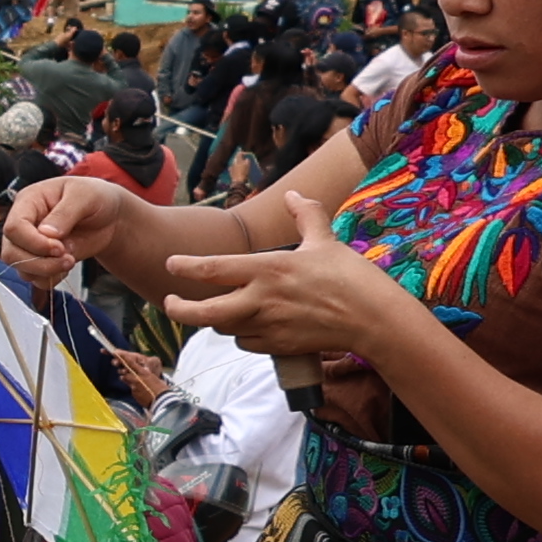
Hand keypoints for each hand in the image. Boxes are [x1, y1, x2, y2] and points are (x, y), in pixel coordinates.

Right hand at [2, 170, 139, 279]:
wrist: (109, 217)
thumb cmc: (94, 197)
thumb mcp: (84, 196)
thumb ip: (65, 212)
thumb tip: (47, 233)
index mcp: (28, 202)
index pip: (14, 228)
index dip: (33, 242)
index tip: (59, 247)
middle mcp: (24, 225)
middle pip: (12, 253)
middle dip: (40, 262)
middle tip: (67, 258)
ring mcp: (30, 245)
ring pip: (21, 269)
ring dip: (47, 272)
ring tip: (70, 260)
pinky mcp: (40, 260)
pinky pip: (35, 279)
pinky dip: (51, 279)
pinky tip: (66, 267)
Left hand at [159, 223, 420, 367]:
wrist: (373, 319)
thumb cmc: (351, 276)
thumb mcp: (325, 239)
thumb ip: (305, 214)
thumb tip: (293, 194)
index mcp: (268, 270)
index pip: (213, 269)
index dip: (186, 267)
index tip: (170, 264)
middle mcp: (261, 301)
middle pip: (205, 313)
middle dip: (179, 310)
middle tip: (169, 302)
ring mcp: (269, 327)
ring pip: (225, 329)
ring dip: (216, 321)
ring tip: (214, 310)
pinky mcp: (279, 347)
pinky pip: (247, 344)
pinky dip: (241, 336)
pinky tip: (246, 326)